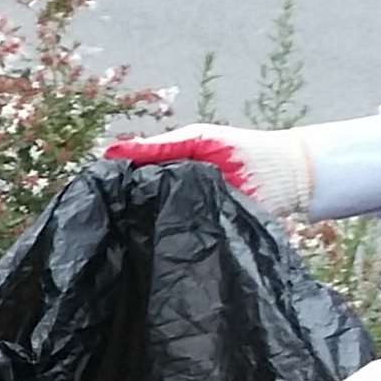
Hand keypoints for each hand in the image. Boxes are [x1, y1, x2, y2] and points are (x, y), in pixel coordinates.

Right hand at [103, 126, 313, 219]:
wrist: (289, 176)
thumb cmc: (245, 151)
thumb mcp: (197, 140)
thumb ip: (158, 147)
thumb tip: (109, 152)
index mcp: (165, 172)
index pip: (128, 178)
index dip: (110, 184)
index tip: (90, 191)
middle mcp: (170, 197)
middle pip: (134, 205)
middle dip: (119, 208)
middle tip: (99, 215)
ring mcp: (182, 218)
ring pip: (151, 225)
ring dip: (138, 226)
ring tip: (118, 229)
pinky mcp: (198, 238)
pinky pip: (173, 240)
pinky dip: (162, 240)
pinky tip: (147, 240)